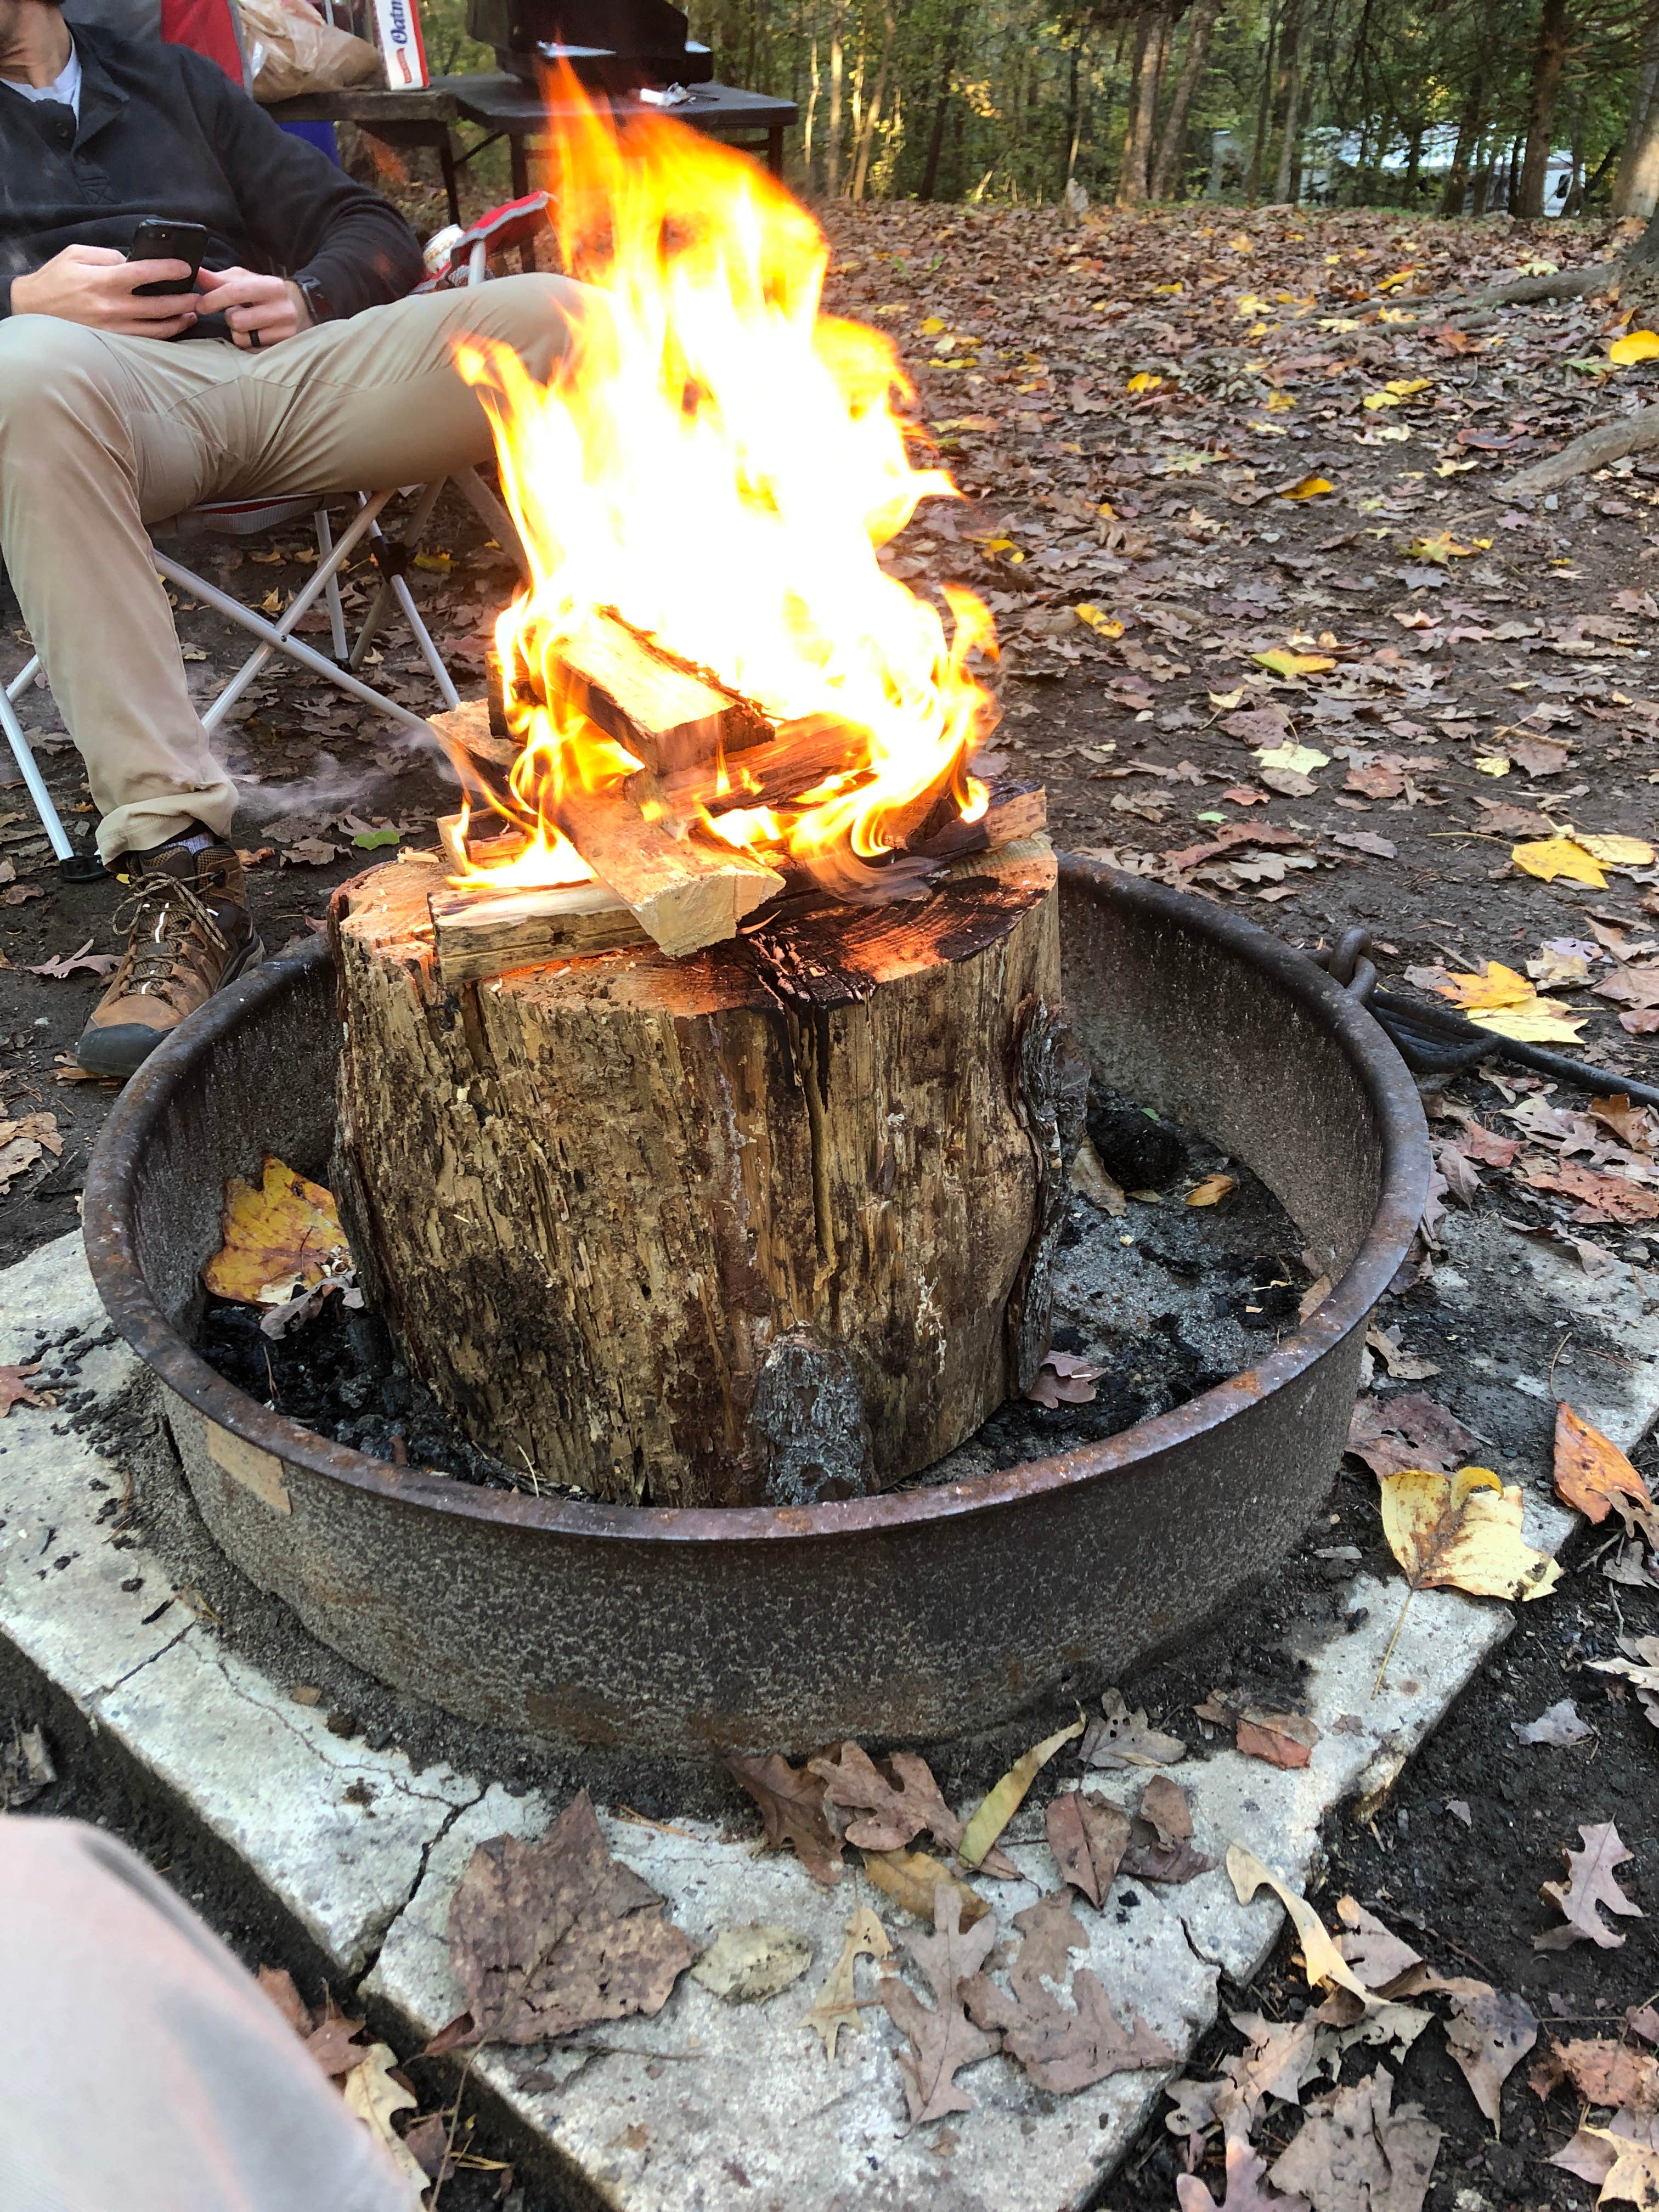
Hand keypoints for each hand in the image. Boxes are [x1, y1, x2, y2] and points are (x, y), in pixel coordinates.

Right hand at [10, 243, 198, 336]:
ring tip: (191, 313)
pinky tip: (173, 327)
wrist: (34, 307)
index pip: (145, 273)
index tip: (186, 268)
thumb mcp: (76, 255)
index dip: (169, 270)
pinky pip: (144, 340)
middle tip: (198, 296)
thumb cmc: (55, 278)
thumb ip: (106, 255)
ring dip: (178, 321)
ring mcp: (113, 328)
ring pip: (156, 328)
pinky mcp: (113, 342)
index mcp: (103, 281)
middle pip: (158, 306)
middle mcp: (111, 307)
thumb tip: (131, 261)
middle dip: (183, 300)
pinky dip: (162, 334)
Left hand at [191, 266, 310, 349]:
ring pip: (242, 338)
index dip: (214, 299)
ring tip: (248, 323)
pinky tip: (256, 333)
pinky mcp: (283, 348)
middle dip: (229, 317)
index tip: (200, 305)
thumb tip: (196, 273)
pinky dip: (248, 343)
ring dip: (238, 332)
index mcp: (271, 286)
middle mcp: (282, 310)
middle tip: (238, 312)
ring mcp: (285, 332)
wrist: (302, 308)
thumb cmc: (266, 292)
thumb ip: (219, 279)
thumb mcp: (246, 280)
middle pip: (237, 320)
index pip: (236, 292)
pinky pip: (251, 350)